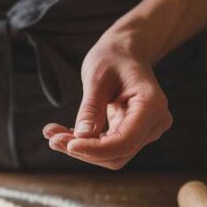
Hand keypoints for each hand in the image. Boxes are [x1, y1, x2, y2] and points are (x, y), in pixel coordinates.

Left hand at [43, 30, 171, 169]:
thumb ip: (91, 107)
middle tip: (52, 137)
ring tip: (52, 134)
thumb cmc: (113, 57)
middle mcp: (154, 122)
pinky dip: (85, 144)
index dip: (95, 149)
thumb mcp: (97, 77)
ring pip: (111, 155)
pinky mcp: (132, 134)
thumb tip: (82, 136)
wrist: (125, 51)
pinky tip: (63, 133)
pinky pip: (108, 148)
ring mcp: (145, 131)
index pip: (124, 141)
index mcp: (151, 105)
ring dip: (80, 149)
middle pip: (117, 154)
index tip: (67, 144)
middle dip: (84, 151)